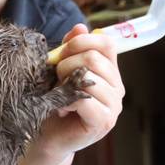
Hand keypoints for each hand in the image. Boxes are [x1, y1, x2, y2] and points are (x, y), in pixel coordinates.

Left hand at [41, 24, 124, 153]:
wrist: (47, 137)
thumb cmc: (54, 102)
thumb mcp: (60, 72)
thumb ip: (70, 50)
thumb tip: (79, 27)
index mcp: (110, 71)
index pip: (106, 43)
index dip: (81, 41)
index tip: (61, 53)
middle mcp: (117, 87)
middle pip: (93, 58)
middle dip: (65, 64)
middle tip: (55, 79)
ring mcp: (114, 106)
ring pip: (88, 77)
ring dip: (64, 83)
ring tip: (58, 95)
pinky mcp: (104, 121)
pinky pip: (85, 99)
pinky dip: (67, 100)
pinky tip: (62, 107)